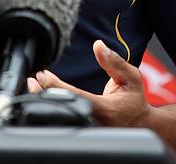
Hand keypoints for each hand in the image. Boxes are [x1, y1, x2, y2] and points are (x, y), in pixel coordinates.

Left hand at [27, 40, 152, 126]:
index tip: (43, 74)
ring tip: (35, 86)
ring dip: (46, 101)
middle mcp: (95, 123)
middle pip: (63, 110)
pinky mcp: (84, 130)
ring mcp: (89, 129)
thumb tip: (98, 45)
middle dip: (44, 94)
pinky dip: (53, 107)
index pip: (74, 97)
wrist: (141, 123)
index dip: (56, 85)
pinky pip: (65, 119)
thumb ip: (114, 61)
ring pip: (61, 117)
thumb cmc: (134, 98)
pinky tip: (45, 95)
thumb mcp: (131, 77)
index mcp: (106, 110)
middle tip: (34, 80)